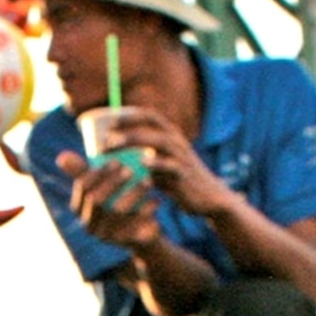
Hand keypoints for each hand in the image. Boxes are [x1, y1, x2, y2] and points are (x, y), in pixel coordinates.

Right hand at [57, 147, 161, 255]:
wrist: (141, 236)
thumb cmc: (119, 202)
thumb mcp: (103, 184)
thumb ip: (84, 170)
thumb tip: (61, 156)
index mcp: (80, 209)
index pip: (83, 186)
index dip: (99, 171)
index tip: (117, 161)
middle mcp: (89, 225)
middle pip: (96, 199)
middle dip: (113, 182)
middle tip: (131, 170)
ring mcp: (105, 236)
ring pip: (117, 212)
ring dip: (133, 194)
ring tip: (148, 182)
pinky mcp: (123, 243)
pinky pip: (136, 224)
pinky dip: (146, 210)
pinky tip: (156, 199)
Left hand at [94, 107, 228, 220]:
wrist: (209, 199)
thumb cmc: (180, 183)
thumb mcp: (160, 168)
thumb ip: (144, 159)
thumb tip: (118, 158)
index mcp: (170, 136)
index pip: (149, 116)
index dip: (129, 115)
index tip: (107, 122)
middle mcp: (176, 141)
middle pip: (150, 123)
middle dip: (127, 125)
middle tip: (105, 136)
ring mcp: (181, 156)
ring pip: (157, 140)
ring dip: (133, 139)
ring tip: (113, 145)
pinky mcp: (185, 173)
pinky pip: (169, 165)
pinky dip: (154, 163)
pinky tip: (139, 164)